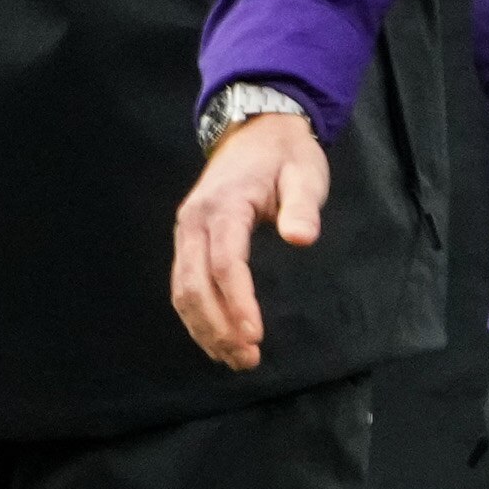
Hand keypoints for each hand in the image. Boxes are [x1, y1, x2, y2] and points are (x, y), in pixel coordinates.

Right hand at [171, 112, 327, 369]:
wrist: (257, 129)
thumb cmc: (286, 154)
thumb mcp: (305, 172)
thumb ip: (303, 204)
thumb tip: (301, 238)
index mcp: (223, 205)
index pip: (224, 264)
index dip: (237, 303)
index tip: (255, 335)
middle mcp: (194, 221)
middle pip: (194, 286)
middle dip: (218, 328)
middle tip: (247, 359)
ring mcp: (186, 231)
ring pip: (183, 291)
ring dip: (205, 330)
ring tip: (236, 359)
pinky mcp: (188, 240)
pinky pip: (184, 285)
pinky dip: (197, 317)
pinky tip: (218, 339)